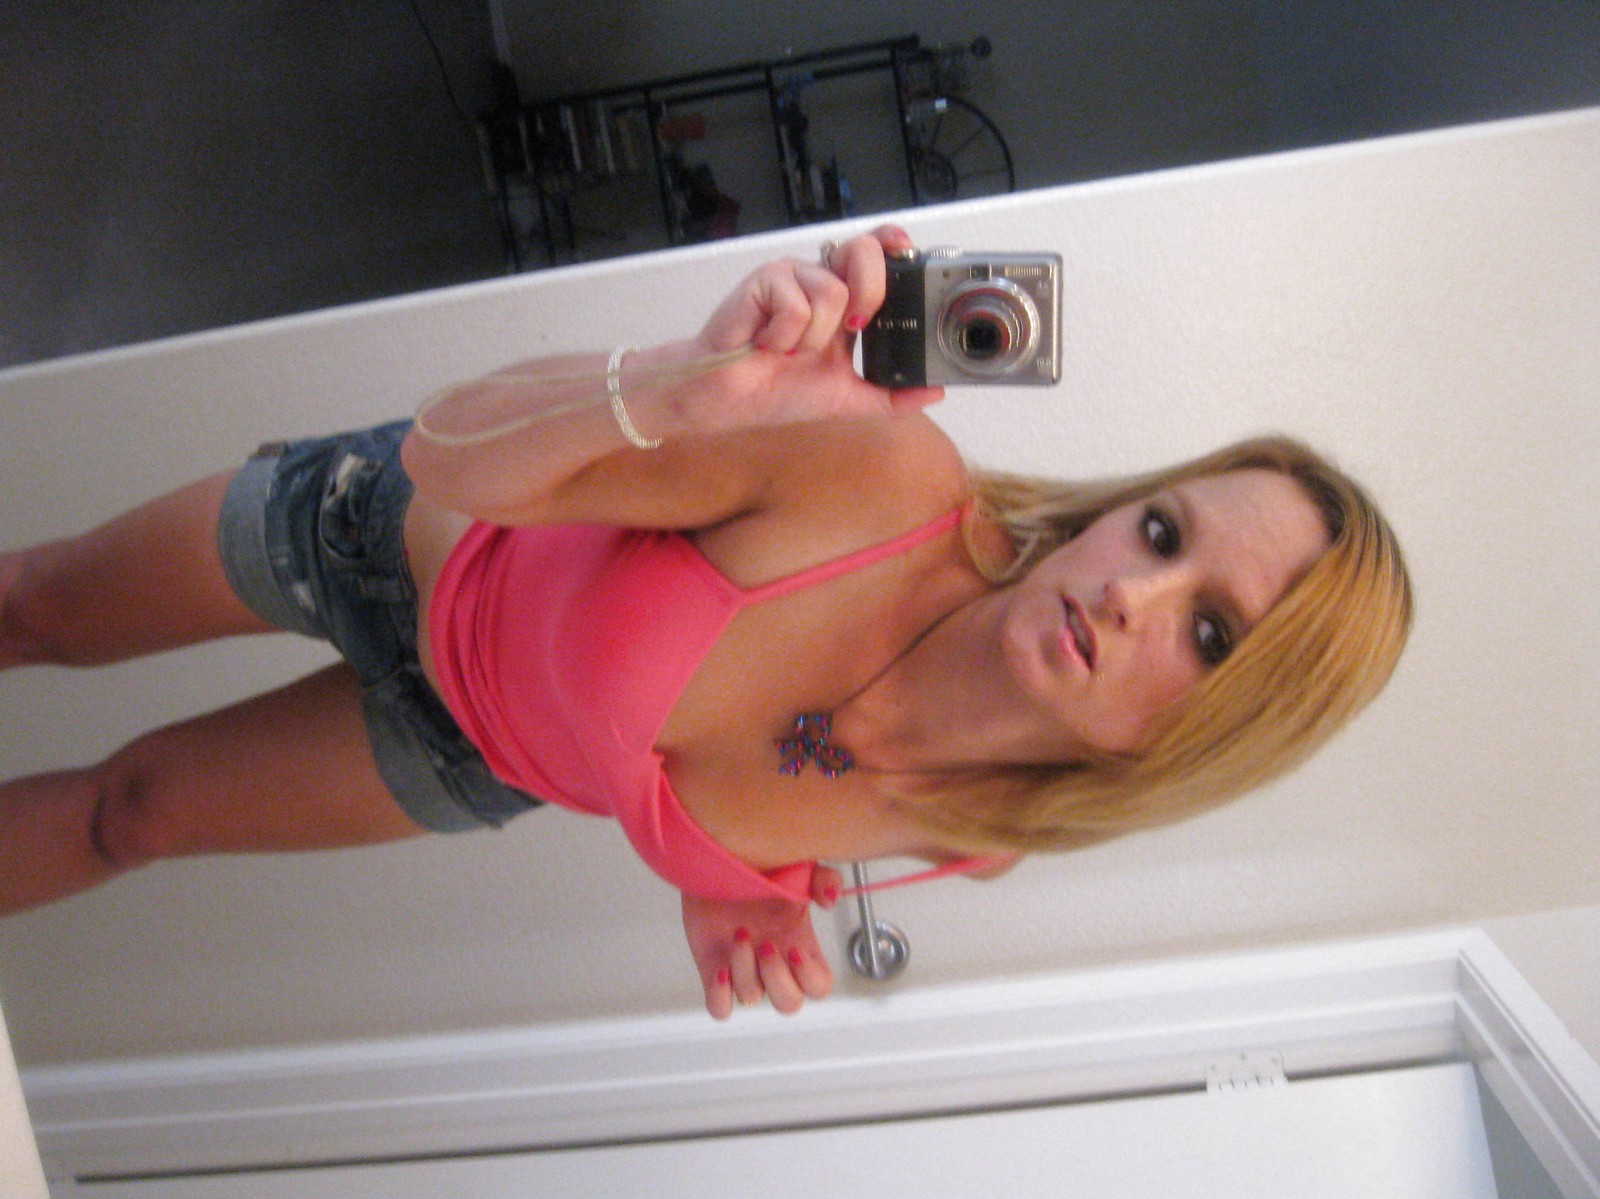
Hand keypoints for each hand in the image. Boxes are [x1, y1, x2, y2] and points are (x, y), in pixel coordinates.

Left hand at [681, 866, 842, 1019]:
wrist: (717, 857)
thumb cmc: (759, 866)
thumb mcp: (799, 868)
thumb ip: (823, 878)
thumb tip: (830, 897)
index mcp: (798, 945)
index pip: (818, 987)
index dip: (810, 979)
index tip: (795, 950)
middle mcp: (773, 963)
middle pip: (789, 1003)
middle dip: (777, 979)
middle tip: (766, 945)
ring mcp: (743, 968)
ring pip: (751, 998)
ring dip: (745, 968)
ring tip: (739, 933)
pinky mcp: (713, 968)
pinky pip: (719, 1007)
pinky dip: (720, 996)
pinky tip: (720, 968)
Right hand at [682, 225, 943, 429]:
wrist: (731, 400)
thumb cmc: (777, 390)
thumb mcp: (847, 397)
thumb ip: (891, 395)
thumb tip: (936, 391)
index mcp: (844, 300)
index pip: (877, 255)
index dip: (894, 245)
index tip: (906, 252)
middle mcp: (820, 280)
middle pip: (864, 250)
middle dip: (868, 292)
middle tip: (852, 327)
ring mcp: (792, 276)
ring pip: (832, 290)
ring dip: (814, 338)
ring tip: (790, 350)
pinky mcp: (765, 280)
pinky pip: (796, 305)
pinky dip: (784, 337)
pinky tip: (767, 343)